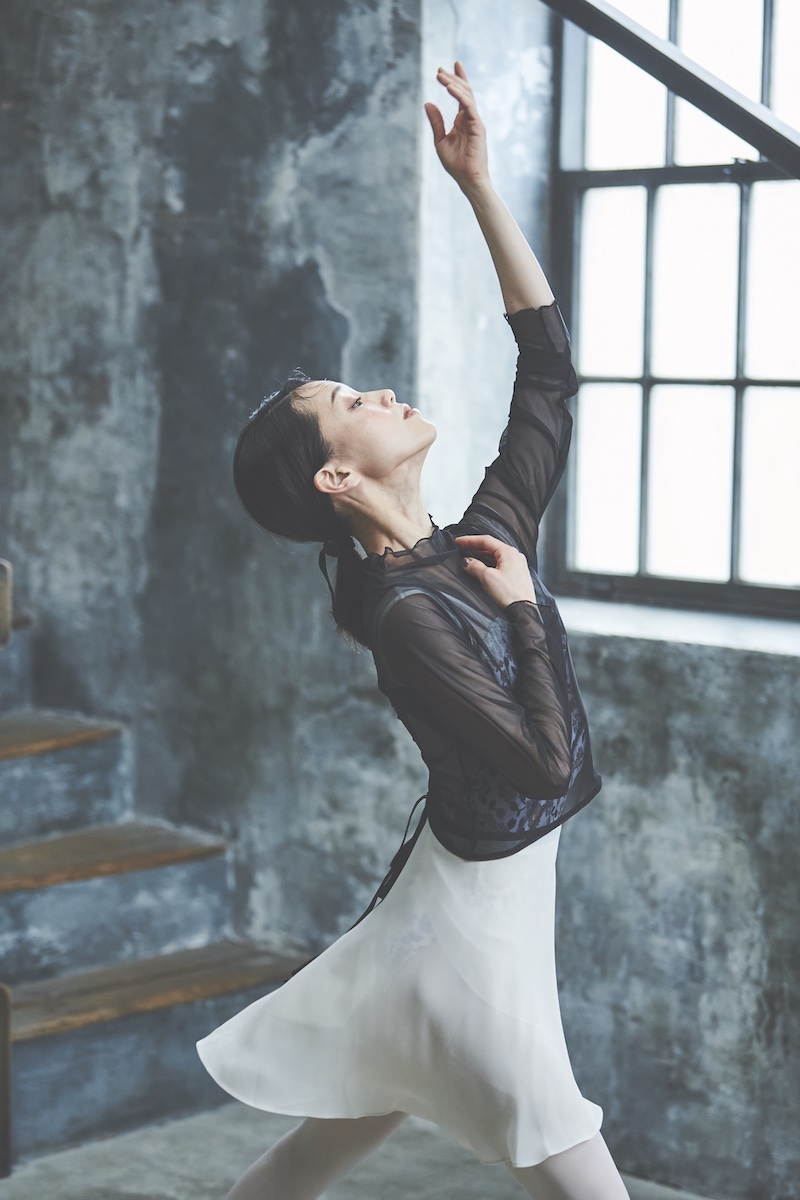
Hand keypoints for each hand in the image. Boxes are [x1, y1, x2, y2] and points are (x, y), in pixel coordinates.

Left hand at [424, 62, 489, 193]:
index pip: (460, 95)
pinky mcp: (478, 126)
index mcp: (462, 120)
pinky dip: (459, 95)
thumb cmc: (456, 164)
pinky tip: (449, 88)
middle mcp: (470, 117)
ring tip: (440, 76)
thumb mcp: (440, 140)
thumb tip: (428, 103)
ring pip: (466, 95)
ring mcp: (475, 120)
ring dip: (453, 83)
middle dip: (452, 78)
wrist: (467, 179)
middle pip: (464, 91)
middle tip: (439, 69)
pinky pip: (469, 106)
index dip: (455, 80)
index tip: (444, 68)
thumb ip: (436, 122)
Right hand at [454, 534, 538, 611]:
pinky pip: (500, 565)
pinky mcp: (517, 576)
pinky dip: (489, 564)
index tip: (458, 542)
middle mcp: (515, 557)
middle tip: (461, 548)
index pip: (486, 540)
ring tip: (469, 558)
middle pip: (491, 547)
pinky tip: (482, 569)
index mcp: (509, 552)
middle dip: (475, 547)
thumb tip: (466, 561)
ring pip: (496, 556)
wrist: (523, 612)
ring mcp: (517, 566)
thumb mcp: (487, 578)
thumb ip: (474, 566)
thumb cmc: (510, 595)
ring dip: (481, 556)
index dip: (470, 540)